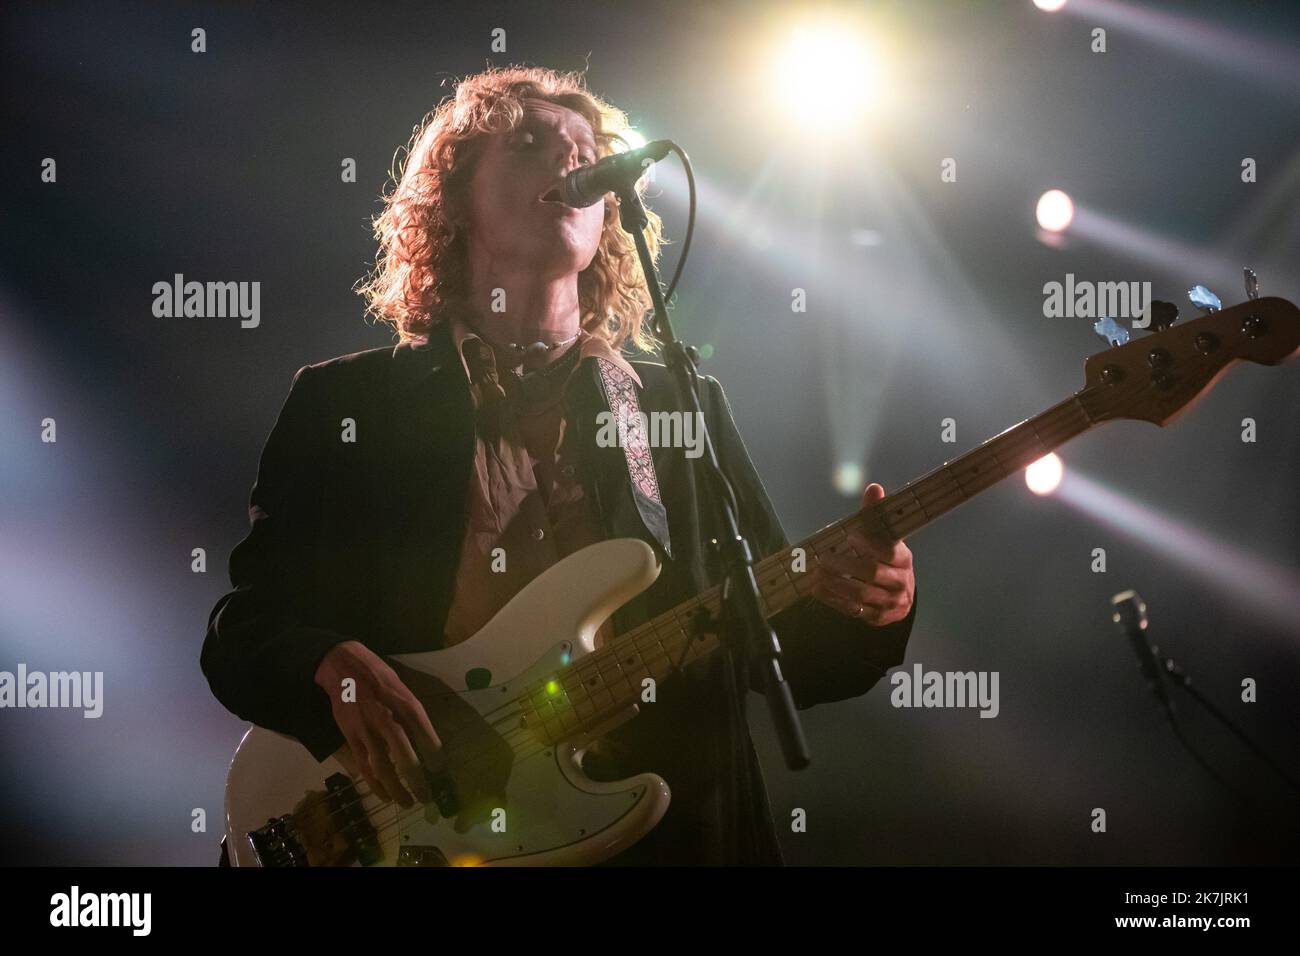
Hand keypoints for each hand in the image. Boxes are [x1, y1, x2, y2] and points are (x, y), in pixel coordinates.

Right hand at [314, 641, 442, 808]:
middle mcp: (387, 718)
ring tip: (408, 802)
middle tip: (427, 797)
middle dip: (417, 780)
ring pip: (383, 766)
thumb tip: (426, 740)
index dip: (434, 754)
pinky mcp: (352, 737)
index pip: (425, 733)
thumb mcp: (403, 688)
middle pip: (405, 755)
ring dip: (396, 788)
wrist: (344, 667)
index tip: (440, 768)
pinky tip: (385, 795)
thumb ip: (413, 714)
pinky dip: (375, 783)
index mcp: (405, 703)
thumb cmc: (379, 676)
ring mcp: (367, 730)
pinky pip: (364, 765)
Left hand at [810, 483, 914, 626]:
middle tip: (823, 558)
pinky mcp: (877, 618)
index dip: (869, 544)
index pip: (888, 551)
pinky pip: (854, 610)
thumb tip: (874, 488)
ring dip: (835, 584)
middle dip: (845, 565)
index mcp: (903, 559)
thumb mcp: (886, 537)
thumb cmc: (887, 560)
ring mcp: (890, 603)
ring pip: (861, 595)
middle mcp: (900, 582)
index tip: (850, 536)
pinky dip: (834, 600)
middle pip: (872, 573)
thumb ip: (876, 515)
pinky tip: (819, 589)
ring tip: (816, 574)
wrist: (900, 596)